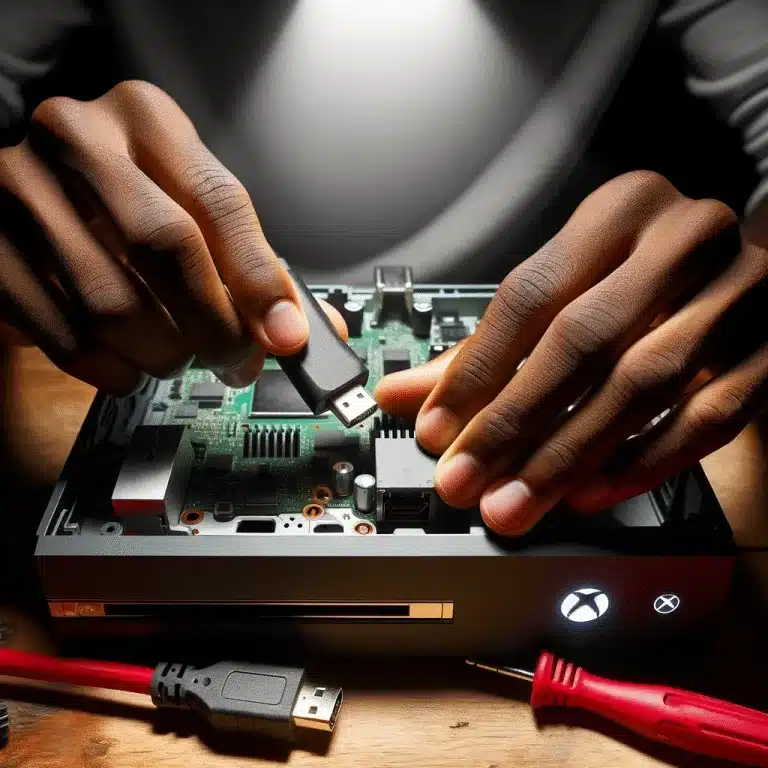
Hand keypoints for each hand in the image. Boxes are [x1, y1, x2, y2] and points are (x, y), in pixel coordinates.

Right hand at [0, 81, 345, 392]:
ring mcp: (21, 190)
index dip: (259, 280)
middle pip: (167, 250)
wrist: (25, 188)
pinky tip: (127, 366)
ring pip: (113, 303)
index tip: (284, 336)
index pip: (218, 202)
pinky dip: (110, 369)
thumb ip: (244, 259)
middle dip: (215, 326)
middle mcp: (79, 141)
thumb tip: (300, 330)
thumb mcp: (185, 202)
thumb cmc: (124, 199)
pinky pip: (64, 333)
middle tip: (233, 360)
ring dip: (163, 354)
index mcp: (146, 121)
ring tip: (177, 359)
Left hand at [376, 171, 767, 534]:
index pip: (530, 295)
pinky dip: (645, 460)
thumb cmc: (640, 276)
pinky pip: (709, 415)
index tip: (435, 429)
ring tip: (517, 501)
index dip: (476, 370)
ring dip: (569, 453)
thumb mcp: (567, 290)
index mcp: (619, 211)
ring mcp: (740, 292)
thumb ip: (486, 346)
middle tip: (466, 481)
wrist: (746, 268)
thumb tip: (403, 395)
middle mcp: (682, 240)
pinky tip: (591, 491)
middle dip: (514, 422)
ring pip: (644, 383)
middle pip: (582, 341)